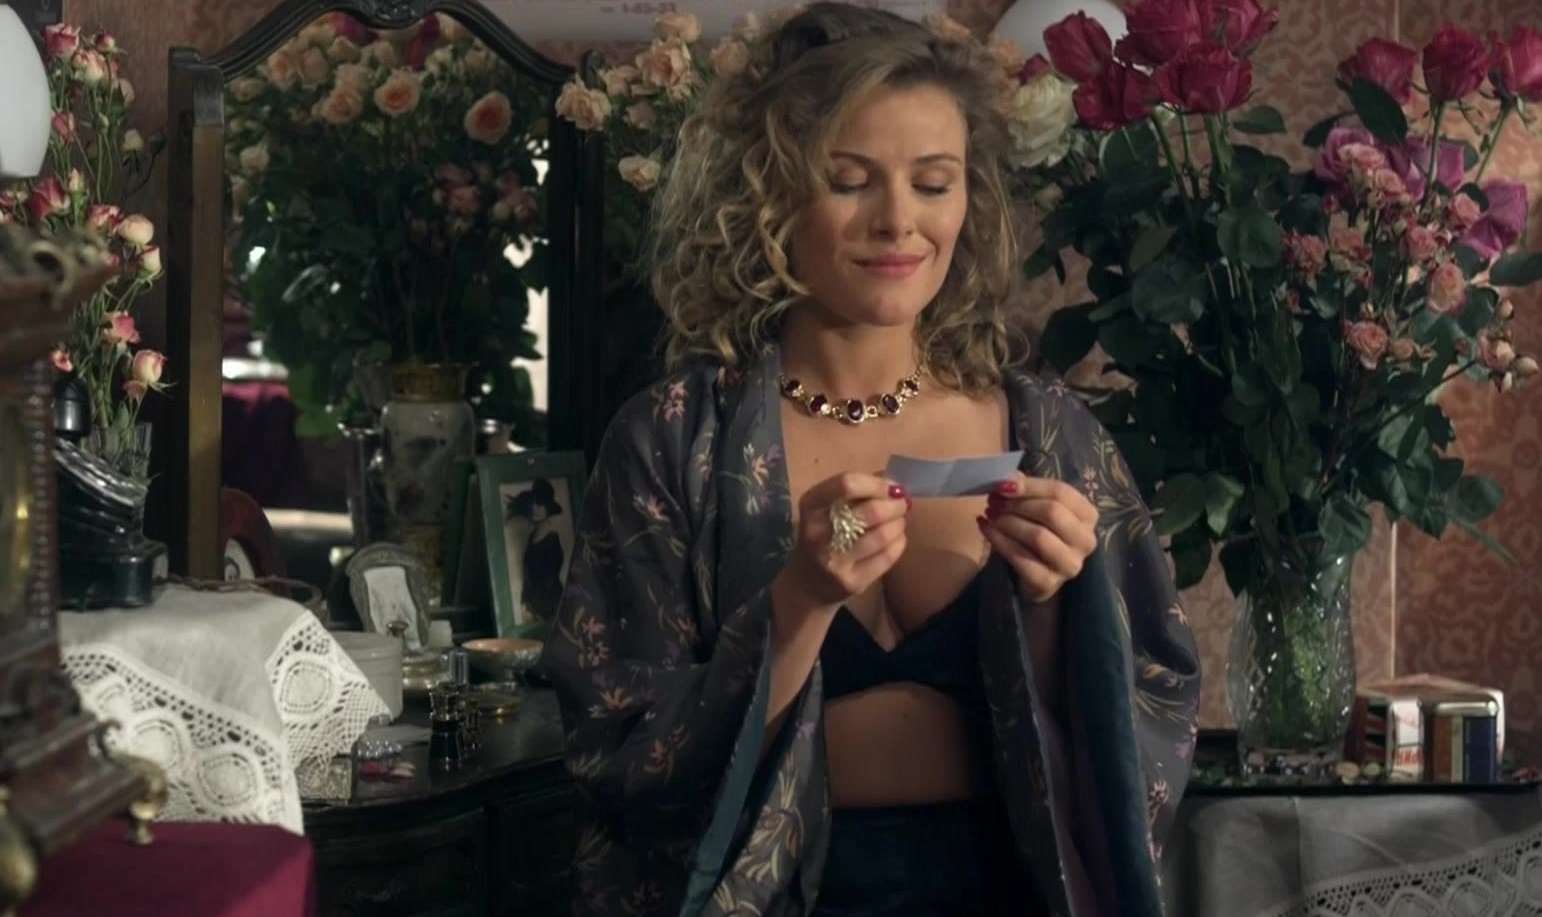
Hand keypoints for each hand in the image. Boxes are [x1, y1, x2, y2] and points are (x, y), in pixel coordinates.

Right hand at [775, 472, 909, 611]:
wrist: (807, 584)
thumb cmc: (823, 536)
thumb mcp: (826, 509)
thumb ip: (855, 492)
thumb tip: (893, 483)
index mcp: (811, 505)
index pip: (847, 484)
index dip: (877, 484)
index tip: (892, 488)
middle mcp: (818, 533)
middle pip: (871, 511)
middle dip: (895, 505)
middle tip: (902, 505)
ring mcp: (834, 560)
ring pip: (882, 535)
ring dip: (898, 524)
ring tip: (898, 522)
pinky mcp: (851, 582)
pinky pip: (886, 557)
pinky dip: (899, 543)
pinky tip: (896, 540)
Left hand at [977, 474, 1097, 602]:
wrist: (1033, 576)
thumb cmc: (1037, 533)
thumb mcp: (1036, 508)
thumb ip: (1027, 490)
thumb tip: (1009, 478)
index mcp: (1087, 515)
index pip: (1061, 492)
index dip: (1030, 486)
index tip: (1003, 485)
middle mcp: (1085, 540)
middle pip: (1052, 512)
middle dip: (1018, 504)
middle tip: (994, 502)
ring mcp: (1070, 564)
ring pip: (1038, 536)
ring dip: (1008, 522)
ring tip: (990, 515)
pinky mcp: (1048, 582)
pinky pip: (1021, 558)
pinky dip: (999, 540)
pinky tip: (985, 528)